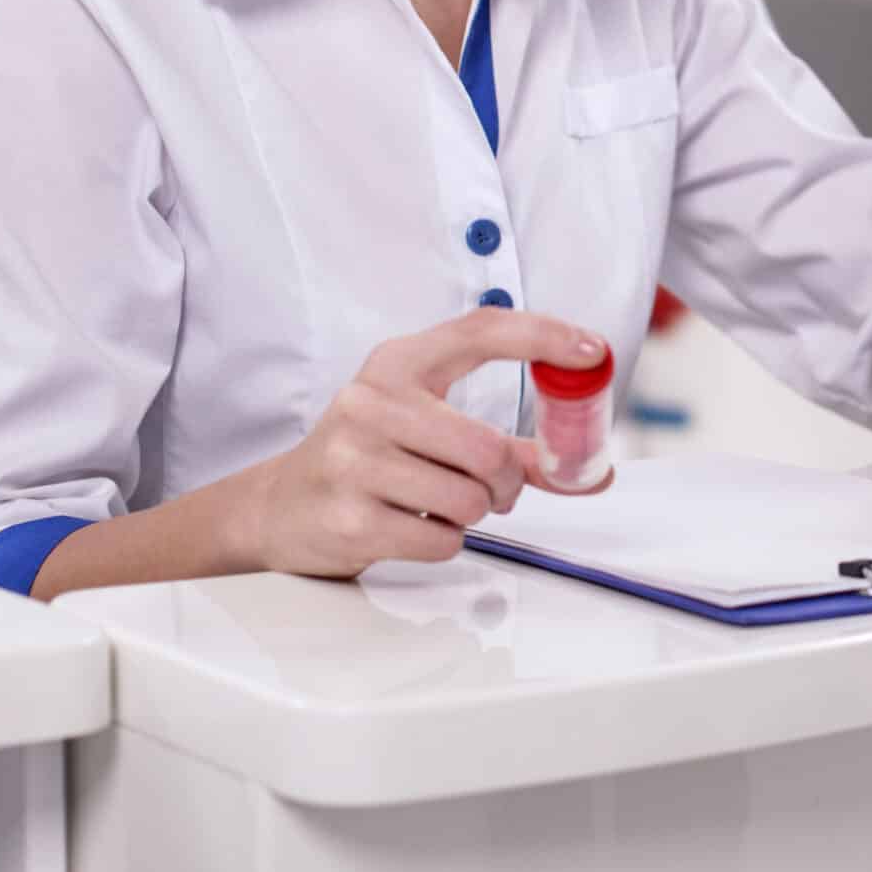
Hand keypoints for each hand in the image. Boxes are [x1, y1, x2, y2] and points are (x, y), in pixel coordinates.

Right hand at [240, 307, 609, 577]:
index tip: (592, 351)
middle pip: (487, 446)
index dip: (544, 337)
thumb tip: (586, 469)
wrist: (280, 506)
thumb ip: (502, 438)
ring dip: (475, 512)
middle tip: (496, 487)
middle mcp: (371, 403)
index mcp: (397, 364)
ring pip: (470, 497)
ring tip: (442, 504)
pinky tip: (413, 524)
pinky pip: (442, 539)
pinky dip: (445, 541)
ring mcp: (355, 461)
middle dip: (506, 479)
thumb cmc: (366, 457)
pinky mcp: (351, 518)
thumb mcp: (422, 422)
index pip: (481, 330)